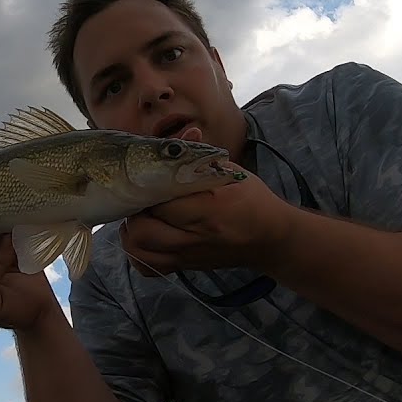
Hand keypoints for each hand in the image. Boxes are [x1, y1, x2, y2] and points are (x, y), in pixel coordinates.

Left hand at [118, 162, 293, 276]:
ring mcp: (187, 256)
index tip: (149, 177)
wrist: (270, 239)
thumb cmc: (252, 200)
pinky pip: (147, 267)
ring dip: (131, 230)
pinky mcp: (184, 267)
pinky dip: (138, 252)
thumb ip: (200, 156)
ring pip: (138, 249)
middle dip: (135, 209)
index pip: (160, 200)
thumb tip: (183, 134)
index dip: (147, 186)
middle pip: (142, 228)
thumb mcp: (231, 172)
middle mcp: (195, 236)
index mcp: (208, 208)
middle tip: (143, 197)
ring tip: (142, 215)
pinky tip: (146, 237)